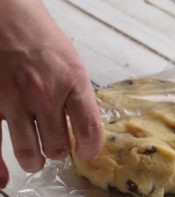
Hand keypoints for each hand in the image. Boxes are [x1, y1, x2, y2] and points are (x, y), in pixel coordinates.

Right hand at [0, 0, 101, 187]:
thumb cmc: (42, 38)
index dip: (91, 147)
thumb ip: (78, 96)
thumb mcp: (73, 63)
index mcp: (72, 82)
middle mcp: (45, 95)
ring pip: (30, 151)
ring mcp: (15, 101)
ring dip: (36, 160)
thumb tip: (82, 127)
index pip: (89, 128)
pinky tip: (4, 180)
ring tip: (37, 159)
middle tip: (58, 147)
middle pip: (58, 145)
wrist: (7, 17)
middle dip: (59, 151)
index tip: (88, 152)